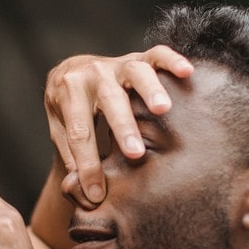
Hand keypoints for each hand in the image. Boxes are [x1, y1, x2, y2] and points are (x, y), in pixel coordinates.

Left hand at [44, 45, 192, 202]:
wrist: (72, 70)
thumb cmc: (69, 108)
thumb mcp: (61, 129)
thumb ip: (73, 155)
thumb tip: (87, 194)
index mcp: (68, 92)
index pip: (79, 132)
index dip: (87, 165)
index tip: (97, 194)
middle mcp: (93, 74)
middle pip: (109, 100)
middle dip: (123, 127)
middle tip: (136, 154)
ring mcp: (117, 64)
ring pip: (136, 72)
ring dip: (150, 89)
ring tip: (164, 109)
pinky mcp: (138, 57)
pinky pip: (157, 54)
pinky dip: (172, 61)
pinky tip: (187, 72)